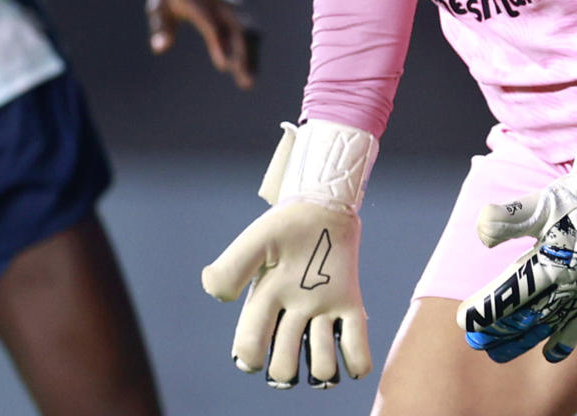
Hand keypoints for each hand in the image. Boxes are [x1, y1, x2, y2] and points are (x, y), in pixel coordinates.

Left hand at [146, 0, 256, 88]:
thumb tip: (160, 49)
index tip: (224, 66)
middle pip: (240, 29)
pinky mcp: (238, 11)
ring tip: (247, 82)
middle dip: (246, 56)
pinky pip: (249, 31)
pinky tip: (246, 70)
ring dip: (252, 56)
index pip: (213, 25)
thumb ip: (161, 27)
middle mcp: (222, 4)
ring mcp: (233, 6)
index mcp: (200, 2)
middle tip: (246, 83)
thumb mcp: (159, 5)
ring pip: (249, 32)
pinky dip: (251, 50)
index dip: (219, 44)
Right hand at [201, 120, 377, 387]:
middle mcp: (291, 316)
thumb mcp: (256, 240)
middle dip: (286, 367)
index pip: (250, 348)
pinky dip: (356, 360)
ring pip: (322, 368)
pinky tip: (347, 338)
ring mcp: (321, 314)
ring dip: (322, 363)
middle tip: (293, 338)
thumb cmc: (286, 225)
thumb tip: (220, 298)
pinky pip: (356, 349)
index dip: (250, 357)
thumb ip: (233, 266)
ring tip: (322, 334)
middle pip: (284, 369)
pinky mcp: (349, 307)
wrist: (323, 208)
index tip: (253, 354)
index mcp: (264, 303)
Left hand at [458, 88, 576, 363]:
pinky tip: (550, 355)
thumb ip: (508, 218)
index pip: (510, 294)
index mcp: (549, 262)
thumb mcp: (537, 204)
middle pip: (525, 317)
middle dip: (497, 331)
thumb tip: (482, 236)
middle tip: (473, 342)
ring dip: (521, 342)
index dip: (485, 310)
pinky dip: (565, 342)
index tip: (463, 321)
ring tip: (497, 353)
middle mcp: (566, 283)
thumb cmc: (571, 199)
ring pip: (547, 327)